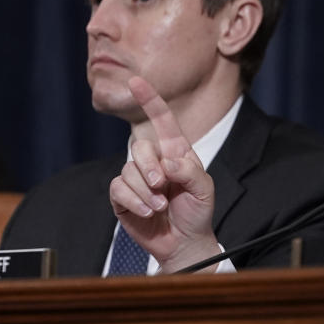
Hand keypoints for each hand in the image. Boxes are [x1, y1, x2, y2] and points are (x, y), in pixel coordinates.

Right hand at [108, 76, 219, 272]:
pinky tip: (147, 212)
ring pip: (128, 170)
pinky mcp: (123, 196)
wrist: (184, 242)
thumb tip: (167, 162)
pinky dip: (134, 202)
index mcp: (176, 152)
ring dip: (145, 191)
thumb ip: (190, 172)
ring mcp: (137, 178)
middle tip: (162, 186)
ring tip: (160, 206)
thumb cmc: (197, 212)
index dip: (150, 100)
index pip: (162, 121)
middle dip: (149, 167)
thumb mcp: (204, 190)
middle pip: (139, 147)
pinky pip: (118, 190)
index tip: (137, 81)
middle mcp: (154, 161)